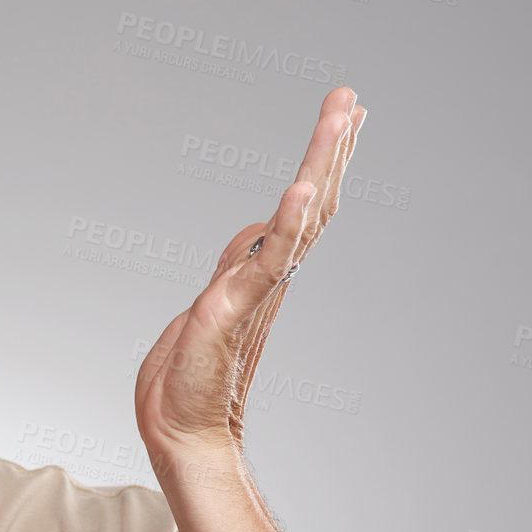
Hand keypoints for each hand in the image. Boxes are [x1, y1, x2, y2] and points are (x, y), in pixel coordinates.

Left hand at [134, 86, 366, 458]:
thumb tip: (259, 230)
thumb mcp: (212, 303)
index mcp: (263, 275)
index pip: (302, 208)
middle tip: (352, 99)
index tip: (345, 117)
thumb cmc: (189, 380)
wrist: (179, 432)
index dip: (323, 162)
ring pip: (297, 219)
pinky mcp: (232, 310)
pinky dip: (284, 225)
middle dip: (330, 148)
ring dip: (318, 164)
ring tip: (340, 117)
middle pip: (310, 203)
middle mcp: (267, 279)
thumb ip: (238, 266)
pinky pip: (266, 262)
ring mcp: (253, 292)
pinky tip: (301, 190)